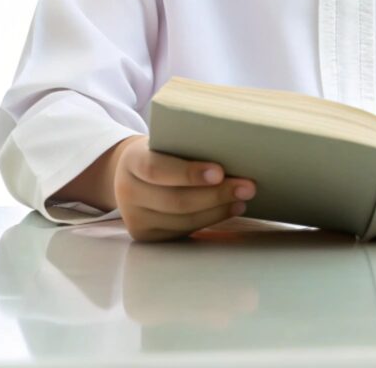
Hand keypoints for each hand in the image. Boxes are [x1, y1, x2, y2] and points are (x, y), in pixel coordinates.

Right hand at [112, 136, 257, 241]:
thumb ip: (188, 142)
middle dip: (216, 195)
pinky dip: (210, 220)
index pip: (157, 169)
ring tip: (243, 198)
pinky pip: (182, 231)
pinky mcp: (146, 235)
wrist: (132, 172)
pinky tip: (230, 209)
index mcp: (132, 161)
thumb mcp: (164, 140)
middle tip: (248, 187)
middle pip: (175, 200)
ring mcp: (135, 218)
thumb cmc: (160, 151)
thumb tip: (235, 145)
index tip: (220, 172)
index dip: (189, 173)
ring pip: (182, 220)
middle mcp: (128, 192)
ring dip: (218, 210)